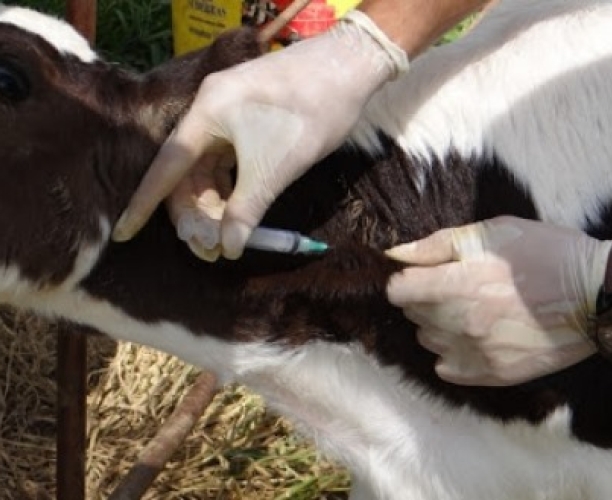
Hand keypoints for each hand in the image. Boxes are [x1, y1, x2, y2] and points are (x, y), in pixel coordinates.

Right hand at [112, 12, 407, 260]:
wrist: (351, 68)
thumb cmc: (312, 112)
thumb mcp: (276, 168)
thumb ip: (247, 210)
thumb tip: (227, 247)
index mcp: (206, 113)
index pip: (165, 167)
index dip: (145, 204)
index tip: (124, 233)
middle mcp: (210, 111)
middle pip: (186, 172)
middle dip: (194, 214)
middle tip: (208, 250)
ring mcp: (230, 113)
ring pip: (208, 169)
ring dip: (214, 205)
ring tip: (224, 239)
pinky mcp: (250, 119)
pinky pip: (228, 160)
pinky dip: (232, 188)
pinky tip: (239, 212)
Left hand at [386, 216, 611, 385]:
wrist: (597, 294)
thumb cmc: (547, 253)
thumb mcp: (492, 232)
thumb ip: (439, 244)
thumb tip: (397, 254)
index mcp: (458, 284)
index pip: (398, 291)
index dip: (408, 278)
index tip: (425, 273)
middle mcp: (462, 323)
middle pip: (413, 315)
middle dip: (426, 297)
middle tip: (458, 285)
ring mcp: (478, 352)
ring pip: (429, 341)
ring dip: (439, 325)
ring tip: (471, 309)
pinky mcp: (495, 374)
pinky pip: (448, 369)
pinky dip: (453, 353)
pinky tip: (474, 336)